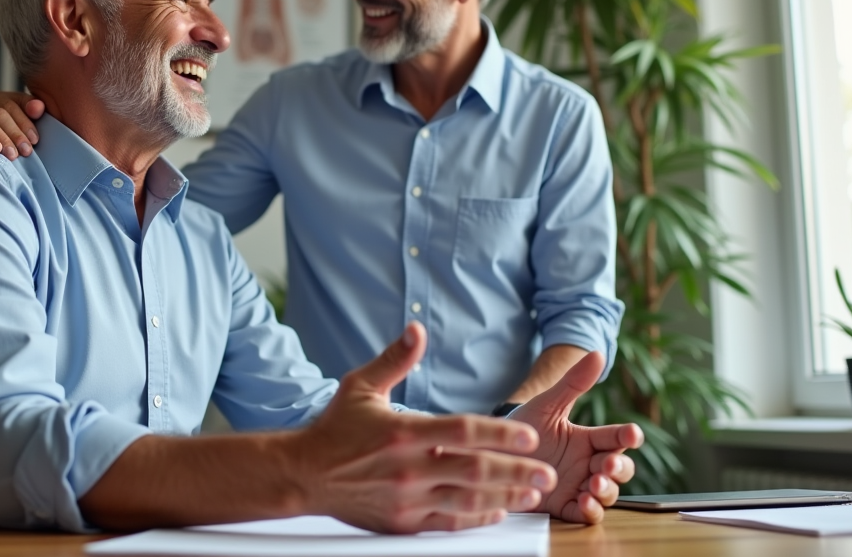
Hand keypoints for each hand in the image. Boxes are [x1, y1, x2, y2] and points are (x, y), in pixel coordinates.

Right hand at [295, 322, 556, 533]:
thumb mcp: (361, 386)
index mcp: (403, 432)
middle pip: (474, 470)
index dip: (500, 434)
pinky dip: (477, 517)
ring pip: (467, 500)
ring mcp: (407, 498)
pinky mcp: (403, 521)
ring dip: (504, 497)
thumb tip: (417, 328)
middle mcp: (408, 468)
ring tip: (533, 494)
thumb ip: (396, 358)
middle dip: (516, 472)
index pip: (463, 431)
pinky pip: (449, 522)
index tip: (530, 436)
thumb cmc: (335, 428)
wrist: (304, 474)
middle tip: (547, 474)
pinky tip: (498, 511)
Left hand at [508, 351, 642, 523]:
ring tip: (595, 484)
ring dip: (607, 490)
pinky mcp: (564, 506)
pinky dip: (590, 511)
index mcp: (588, 439)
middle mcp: (587, 463)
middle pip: (620, 469)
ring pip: (607, 493)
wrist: (490, 453)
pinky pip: (585, 514)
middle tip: (608, 465)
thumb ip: (573, 383)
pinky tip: (584, 502)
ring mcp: (578, 486)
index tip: (632, 434)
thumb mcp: (547, 404)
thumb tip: (598, 354)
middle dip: (620, 468)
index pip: (616, 437)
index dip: (628, 436)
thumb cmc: (521, 427)